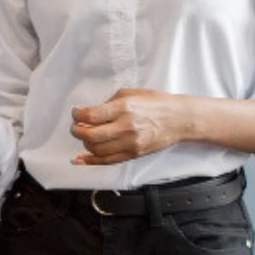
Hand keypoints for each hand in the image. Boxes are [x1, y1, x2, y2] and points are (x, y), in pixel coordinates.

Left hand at [70, 88, 192, 164]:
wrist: (179, 120)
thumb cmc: (156, 103)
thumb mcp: (131, 94)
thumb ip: (109, 103)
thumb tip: (90, 113)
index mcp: (124, 108)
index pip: (91, 115)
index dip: (77, 115)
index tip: (75, 113)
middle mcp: (126, 127)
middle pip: (90, 135)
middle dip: (77, 131)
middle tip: (76, 126)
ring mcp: (130, 143)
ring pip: (96, 150)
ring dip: (85, 143)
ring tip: (86, 136)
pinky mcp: (133, 154)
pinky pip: (107, 161)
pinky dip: (90, 161)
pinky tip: (80, 159)